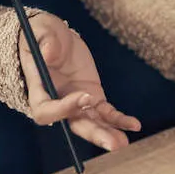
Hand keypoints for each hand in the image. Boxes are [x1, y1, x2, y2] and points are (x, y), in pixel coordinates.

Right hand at [19, 11, 140, 151]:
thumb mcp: (42, 30)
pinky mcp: (93, 97)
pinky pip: (105, 112)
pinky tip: (134, 125)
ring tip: (124, 142)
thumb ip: (45, 40)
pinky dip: (119, 119)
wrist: (54, 38)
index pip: (47, 110)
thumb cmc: (42, 33)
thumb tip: (49, 54)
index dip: (65, 108)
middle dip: (94, 134)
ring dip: (107, 133)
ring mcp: (77, 102)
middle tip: (113, 143)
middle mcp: (57, 101)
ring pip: (91, 123)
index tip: (86, 96)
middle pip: (74, 124)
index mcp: (39, 89)